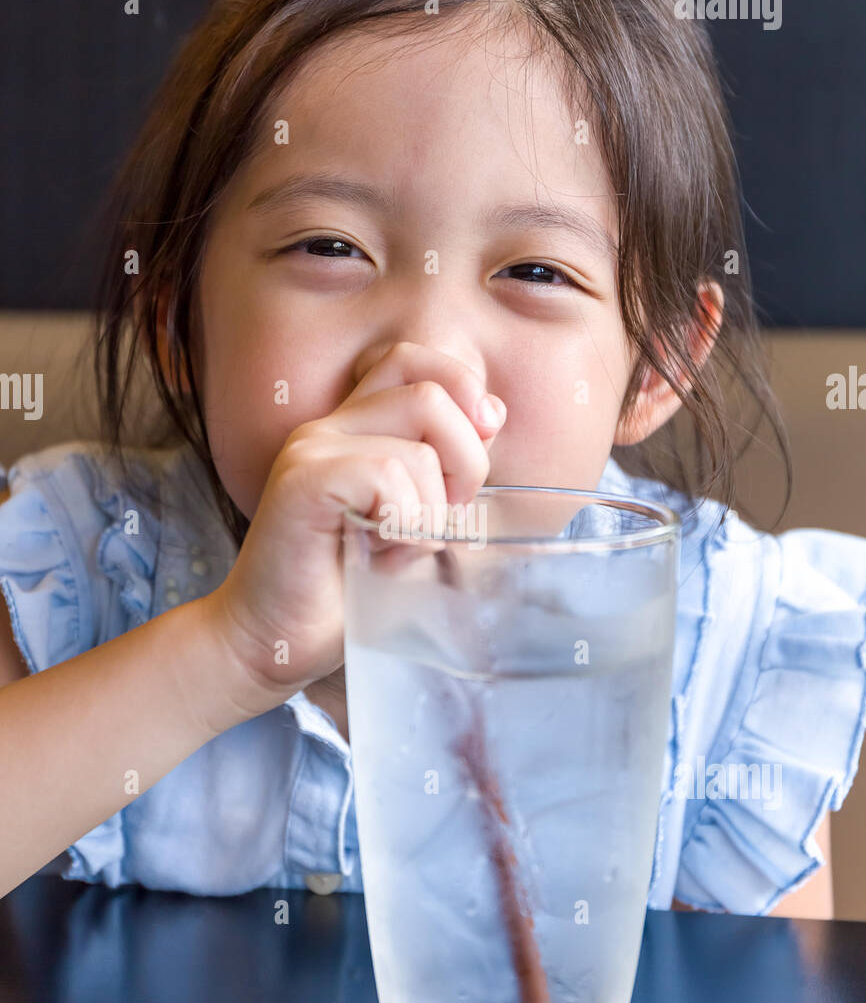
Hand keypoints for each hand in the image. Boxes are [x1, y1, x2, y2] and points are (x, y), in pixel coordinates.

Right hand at [206, 341, 506, 710]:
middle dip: (465, 462)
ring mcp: (311, 449)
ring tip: (392, 552)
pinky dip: (404, 526)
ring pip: (419, 449)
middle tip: (441, 519)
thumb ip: (445, 469)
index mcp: (352, 429)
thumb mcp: (413, 523)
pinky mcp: (302, 479)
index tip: (479, 444)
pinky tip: (375, 557)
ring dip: (429, 514)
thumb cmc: (343, 592)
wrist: (271, 642)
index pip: (413, 361)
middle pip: (430, 395)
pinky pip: (388, 476)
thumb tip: (492, 415)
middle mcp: (328, 427)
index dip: (461, 389)